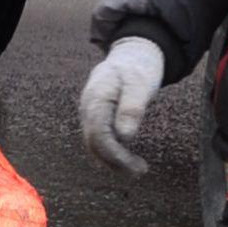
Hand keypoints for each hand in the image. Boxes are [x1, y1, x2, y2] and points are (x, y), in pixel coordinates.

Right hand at [80, 36, 164, 175]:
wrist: (130, 55)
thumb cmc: (137, 68)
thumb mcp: (140, 84)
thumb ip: (132, 108)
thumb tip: (125, 137)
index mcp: (96, 98)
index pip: (99, 135)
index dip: (116, 155)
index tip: (136, 166)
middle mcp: (87, 108)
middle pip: (94, 144)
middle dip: (115, 162)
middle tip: (140, 171)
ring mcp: (89, 113)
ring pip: (94, 144)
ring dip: (113, 160)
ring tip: (137, 169)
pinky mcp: (95, 117)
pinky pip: (98, 139)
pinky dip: (112, 152)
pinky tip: (127, 158)